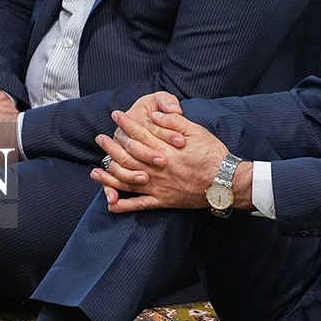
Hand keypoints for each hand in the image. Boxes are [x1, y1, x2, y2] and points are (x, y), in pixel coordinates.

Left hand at [93, 93, 230, 212]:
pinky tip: (110, 203)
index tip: (116, 115)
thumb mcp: (197, 131)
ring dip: (109, 176)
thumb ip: (174, 122)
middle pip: (127, 156)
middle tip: (100, 139)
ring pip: (127, 181)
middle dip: (111, 146)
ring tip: (95, 172)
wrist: (226, 181)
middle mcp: (157, 168)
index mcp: (165, 149)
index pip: (140, 133)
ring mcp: (158, 186)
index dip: (126, 123)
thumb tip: (155, 115)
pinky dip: (123, 205)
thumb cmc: (213, 154)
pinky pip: (139, 205)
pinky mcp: (163, 200)